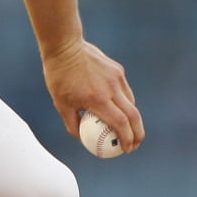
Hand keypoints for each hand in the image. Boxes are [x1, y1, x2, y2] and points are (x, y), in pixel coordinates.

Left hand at [42, 39, 144, 153]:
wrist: (65, 46)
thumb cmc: (59, 77)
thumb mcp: (61, 104)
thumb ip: (73, 124)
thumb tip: (83, 139)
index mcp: (97, 99)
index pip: (120, 124)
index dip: (126, 139)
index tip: (126, 149)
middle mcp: (111, 89)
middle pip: (133, 116)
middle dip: (138, 134)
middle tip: (134, 145)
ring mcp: (117, 78)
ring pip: (131, 103)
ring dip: (132, 119)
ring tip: (128, 130)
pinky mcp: (118, 70)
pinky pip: (125, 91)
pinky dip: (125, 103)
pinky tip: (119, 109)